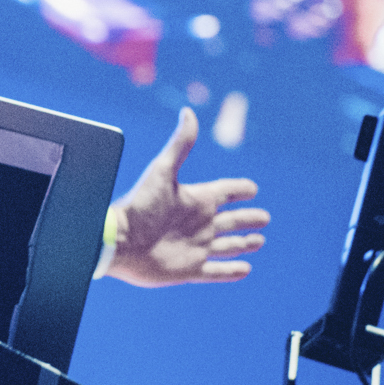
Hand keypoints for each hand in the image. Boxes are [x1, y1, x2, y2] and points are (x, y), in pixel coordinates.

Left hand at [100, 108, 268, 286]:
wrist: (118, 242)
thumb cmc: (140, 206)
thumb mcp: (163, 171)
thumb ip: (180, 145)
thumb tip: (188, 112)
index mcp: (196, 199)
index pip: (225, 192)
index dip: (240, 190)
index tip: (253, 189)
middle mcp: (198, 223)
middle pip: (232, 220)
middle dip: (249, 219)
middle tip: (265, 218)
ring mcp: (195, 248)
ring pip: (228, 246)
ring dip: (244, 244)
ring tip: (260, 241)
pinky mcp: (189, 270)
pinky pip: (216, 272)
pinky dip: (232, 272)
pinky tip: (246, 270)